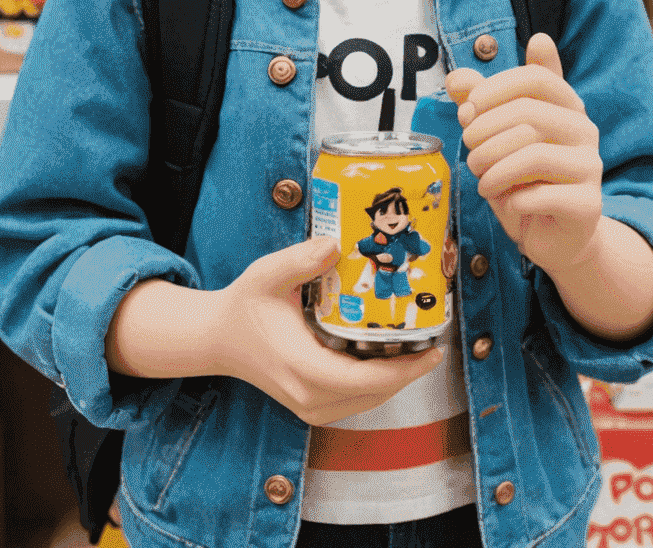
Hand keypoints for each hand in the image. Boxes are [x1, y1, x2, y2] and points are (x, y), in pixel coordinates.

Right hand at [212, 238, 441, 426]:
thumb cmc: (244, 306)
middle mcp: (309, 397)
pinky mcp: (311, 406)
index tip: (433, 349)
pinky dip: (377, 383)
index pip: (366, 380)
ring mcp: (310, 407)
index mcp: (303, 368)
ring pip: (368, 401)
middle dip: (410, 371)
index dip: (405, 369)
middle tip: (433, 340)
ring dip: (397, 378)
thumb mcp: (267, 275)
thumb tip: (335, 244)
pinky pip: (356, 400)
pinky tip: (389, 358)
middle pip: (375, 394)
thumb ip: (300, 259)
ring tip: (418, 347)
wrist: (218, 339)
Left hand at [445, 32, 602, 274]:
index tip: (468, 109)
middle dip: (485, 133)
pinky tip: (507, 203)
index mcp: (566, 105)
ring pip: (533, 155)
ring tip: (482, 181)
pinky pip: (539, 195)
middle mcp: (584, 130)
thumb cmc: (522, 179)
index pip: (535, 78)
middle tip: (470, 154)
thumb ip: (478, 103)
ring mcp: (590, 166)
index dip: (494, 88)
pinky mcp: (587, 204)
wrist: (551, 234)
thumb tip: (456, 78)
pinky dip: (511, 200)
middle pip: (529, 113)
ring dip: (493, 168)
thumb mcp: (496, 137)